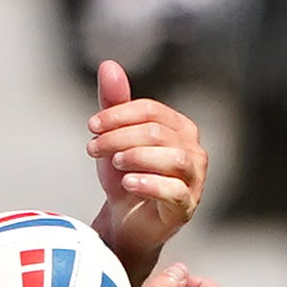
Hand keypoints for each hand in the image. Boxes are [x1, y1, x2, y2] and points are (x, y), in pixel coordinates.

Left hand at [85, 61, 202, 266]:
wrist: (127, 223)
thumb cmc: (125, 176)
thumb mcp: (114, 139)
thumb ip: (114, 104)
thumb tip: (108, 64)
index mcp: (179, 127)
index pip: (151, 110)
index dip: (119, 114)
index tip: (91, 126)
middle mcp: (193, 149)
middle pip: (156, 133)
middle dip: (119, 138)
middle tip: (93, 148)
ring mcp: (194, 178)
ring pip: (171, 158)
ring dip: (137, 157)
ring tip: (114, 163)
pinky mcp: (187, 205)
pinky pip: (174, 190)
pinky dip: (149, 184)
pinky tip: (127, 184)